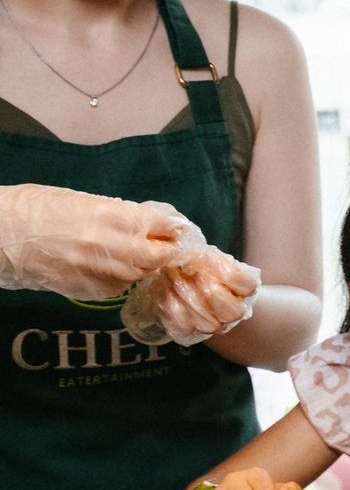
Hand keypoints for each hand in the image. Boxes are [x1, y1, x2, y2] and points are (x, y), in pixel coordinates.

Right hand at [0, 186, 188, 300]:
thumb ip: (116, 214)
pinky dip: (120, 280)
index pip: (163, 227)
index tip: (176, 231)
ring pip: (138, 275)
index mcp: (113, 216)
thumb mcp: (80, 200)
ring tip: (134, 258)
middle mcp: (112, 246)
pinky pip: (115, 288)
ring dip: (143, 268)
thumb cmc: (33, 208)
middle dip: (165, 254)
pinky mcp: (85, 289)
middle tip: (165, 249)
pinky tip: (110, 270)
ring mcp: (98, 271)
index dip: (173, 230)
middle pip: (158, 257)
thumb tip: (144, 223)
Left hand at [127, 247, 260, 346]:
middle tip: (193, 273)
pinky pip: (185, 328)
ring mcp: (215, 326)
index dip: (229, 274)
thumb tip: (190, 254)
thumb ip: (205, 257)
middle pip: (234, 312)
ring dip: (189, 299)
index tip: (209, 256)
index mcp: (243, 290)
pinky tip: (167, 292)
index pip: (248, 287)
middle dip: (211, 291)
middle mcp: (233, 312)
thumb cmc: (199, 268)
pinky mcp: (191, 334)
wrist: (184, 286)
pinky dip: (173, 308)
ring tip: (176, 280)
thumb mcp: (206, 257)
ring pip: (210, 325)